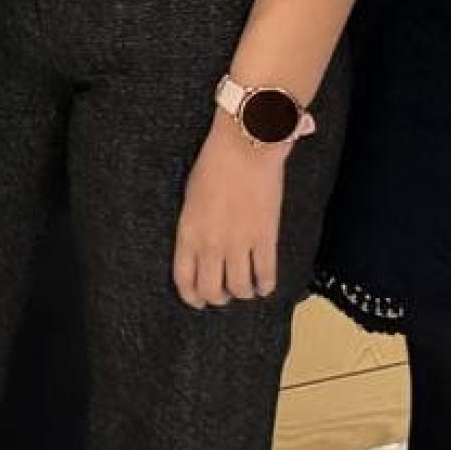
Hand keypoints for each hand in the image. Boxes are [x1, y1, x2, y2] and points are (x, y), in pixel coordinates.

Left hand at [172, 119, 287, 308]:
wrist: (245, 148)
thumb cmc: (214, 165)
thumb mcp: (191, 199)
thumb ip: (194, 227)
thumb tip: (201, 249)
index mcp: (188, 233)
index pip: (184, 279)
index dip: (192, 296)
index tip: (198, 301)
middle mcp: (211, 244)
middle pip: (212, 290)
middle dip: (217, 298)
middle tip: (224, 295)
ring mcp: (239, 243)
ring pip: (239, 288)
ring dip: (242, 293)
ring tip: (245, 290)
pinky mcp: (265, 238)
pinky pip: (266, 273)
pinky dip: (265, 285)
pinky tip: (265, 286)